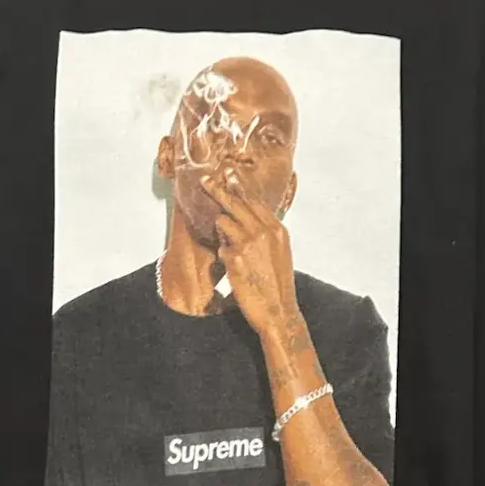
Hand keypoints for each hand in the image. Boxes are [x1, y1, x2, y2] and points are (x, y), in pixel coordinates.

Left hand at [200, 172, 298, 338]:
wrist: (279, 311)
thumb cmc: (278, 286)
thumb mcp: (280, 253)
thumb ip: (267, 234)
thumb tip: (249, 221)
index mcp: (277, 229)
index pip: (254, 201)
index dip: (238, 186)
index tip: (227, 173)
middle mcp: (265, 231)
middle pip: (235, 202)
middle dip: (218, 189)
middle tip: (204, 180)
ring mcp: (250, 242)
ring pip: (223, 222)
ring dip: (222, 235)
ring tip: (234, 254)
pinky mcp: (236, 257)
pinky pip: (220, 248)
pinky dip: (224, 259)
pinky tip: (235, 272)